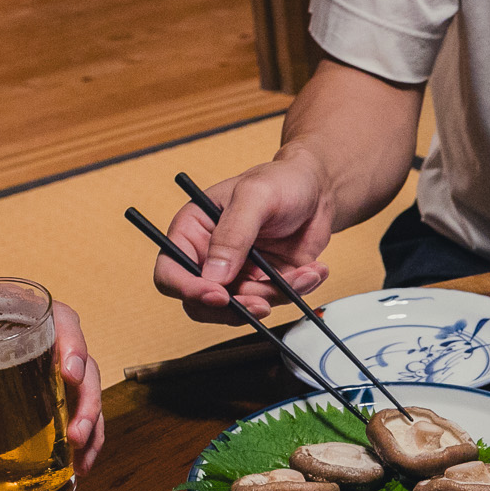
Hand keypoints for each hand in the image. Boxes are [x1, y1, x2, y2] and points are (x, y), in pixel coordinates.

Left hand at [0, 278, 105, 470]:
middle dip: (87, 403)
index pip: (61, 319)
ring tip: (82, 462)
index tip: (70, 374)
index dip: (75, 344)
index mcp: (15, 313)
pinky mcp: (37, 394)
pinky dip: (77, 439)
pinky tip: (77, 465)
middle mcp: (38, 338)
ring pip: (82, 393)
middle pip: (82, 365)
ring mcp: (41, 368)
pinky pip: (68, 413)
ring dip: (90, 428)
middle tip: (75, 435)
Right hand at [151, 152, 332, 324]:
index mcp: (193, 232)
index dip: (188, 289)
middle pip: (202, 303)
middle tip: (261, 304)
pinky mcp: (266, 283)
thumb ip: (233, 234)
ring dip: (275, 297)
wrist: (317, 190)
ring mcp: (239, 274)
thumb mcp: (255, 196)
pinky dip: (296, 291)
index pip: (171, 272)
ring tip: (303, 272)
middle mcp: (210, 258)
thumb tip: (214, 275)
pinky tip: (312, 271)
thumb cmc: (281, 181)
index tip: (217, 295)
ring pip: (243, 309)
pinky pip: (274, 302)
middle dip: (234, 309)